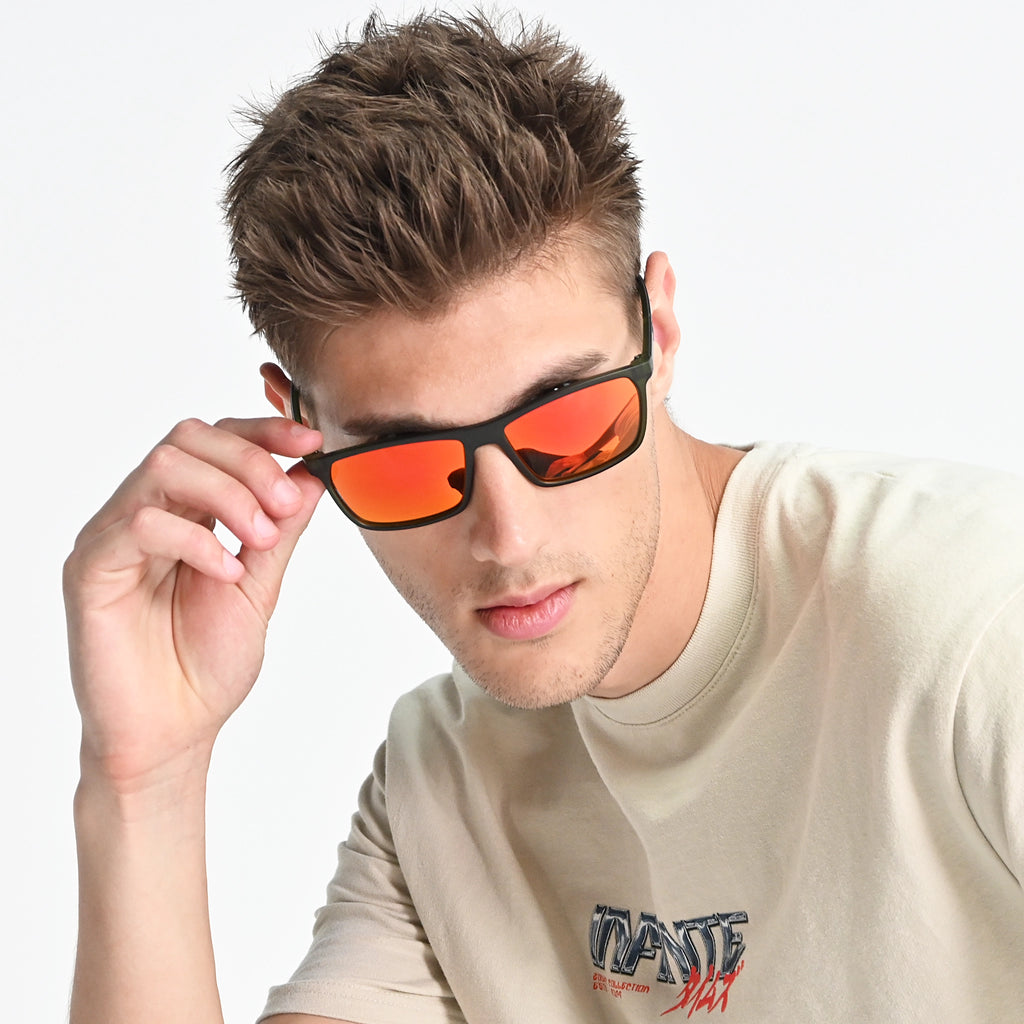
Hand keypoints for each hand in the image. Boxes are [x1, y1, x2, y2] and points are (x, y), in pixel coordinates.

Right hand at [63, 416, 323, 793]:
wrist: (172, 734)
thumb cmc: (207, 665)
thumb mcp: (261, 587)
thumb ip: (281, 531)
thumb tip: (311, 475)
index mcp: (186, 512)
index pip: (217, 441)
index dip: (265, 432)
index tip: (312, 442)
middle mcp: (146, 513)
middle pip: (190, 438)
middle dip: (251, 461)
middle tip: (286, 507)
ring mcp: (114, 537)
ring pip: (164, 466)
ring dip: (228, 493)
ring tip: (260, 541)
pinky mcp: (91, 569)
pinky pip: (139, 524)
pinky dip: (194, 540)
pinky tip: (224, 574)